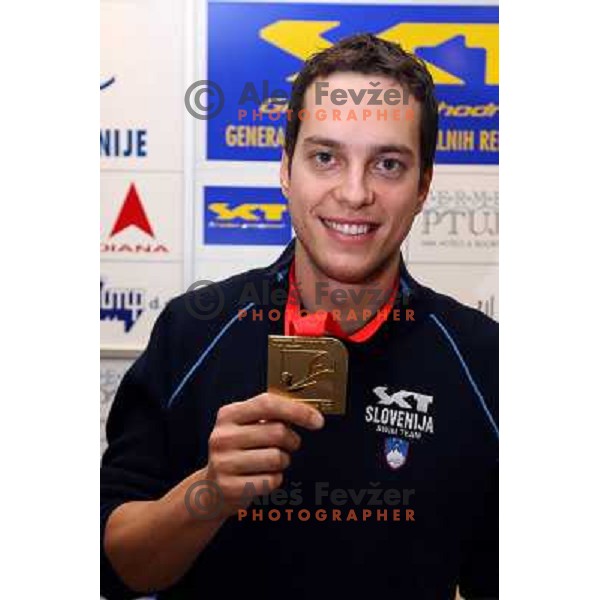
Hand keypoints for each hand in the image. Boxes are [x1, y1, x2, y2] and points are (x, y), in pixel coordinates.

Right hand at [205, 392, 323, 516]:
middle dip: (292, 440)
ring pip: (277, 457)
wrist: (211, 489)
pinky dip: (275, 479)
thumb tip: (308, 414)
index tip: (317, 421)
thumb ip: (271, 415)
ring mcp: (223, 462)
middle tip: (288, 446)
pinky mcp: (229, 486)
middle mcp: (222, 436)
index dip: (297, 410)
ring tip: (270, 463)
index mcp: (228, 414)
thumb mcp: (246, 426)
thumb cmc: (239, 452)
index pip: (267, 404)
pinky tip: (262, 477)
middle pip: (277, 431)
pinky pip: (271, 480)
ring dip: (283, 461)